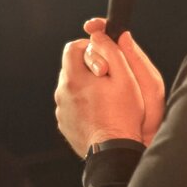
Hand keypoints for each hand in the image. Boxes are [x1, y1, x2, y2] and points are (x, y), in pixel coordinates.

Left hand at [55, 19, 159, 155]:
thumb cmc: (123, 114)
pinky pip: (71, 106)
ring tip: (106, 98)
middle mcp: (62, 93)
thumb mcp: (125, 77)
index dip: (89, 48)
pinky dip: (83, 104)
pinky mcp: (65, 124)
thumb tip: (99, 34)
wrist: (114, 151)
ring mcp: (61, 111)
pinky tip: (100, 113)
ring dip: (86, 87)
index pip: (72, 48)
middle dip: (88, 68)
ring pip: (71, 88)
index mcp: (74, 78)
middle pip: (71, 68)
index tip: (103, 57)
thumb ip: (111, 51)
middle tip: (108, 78)